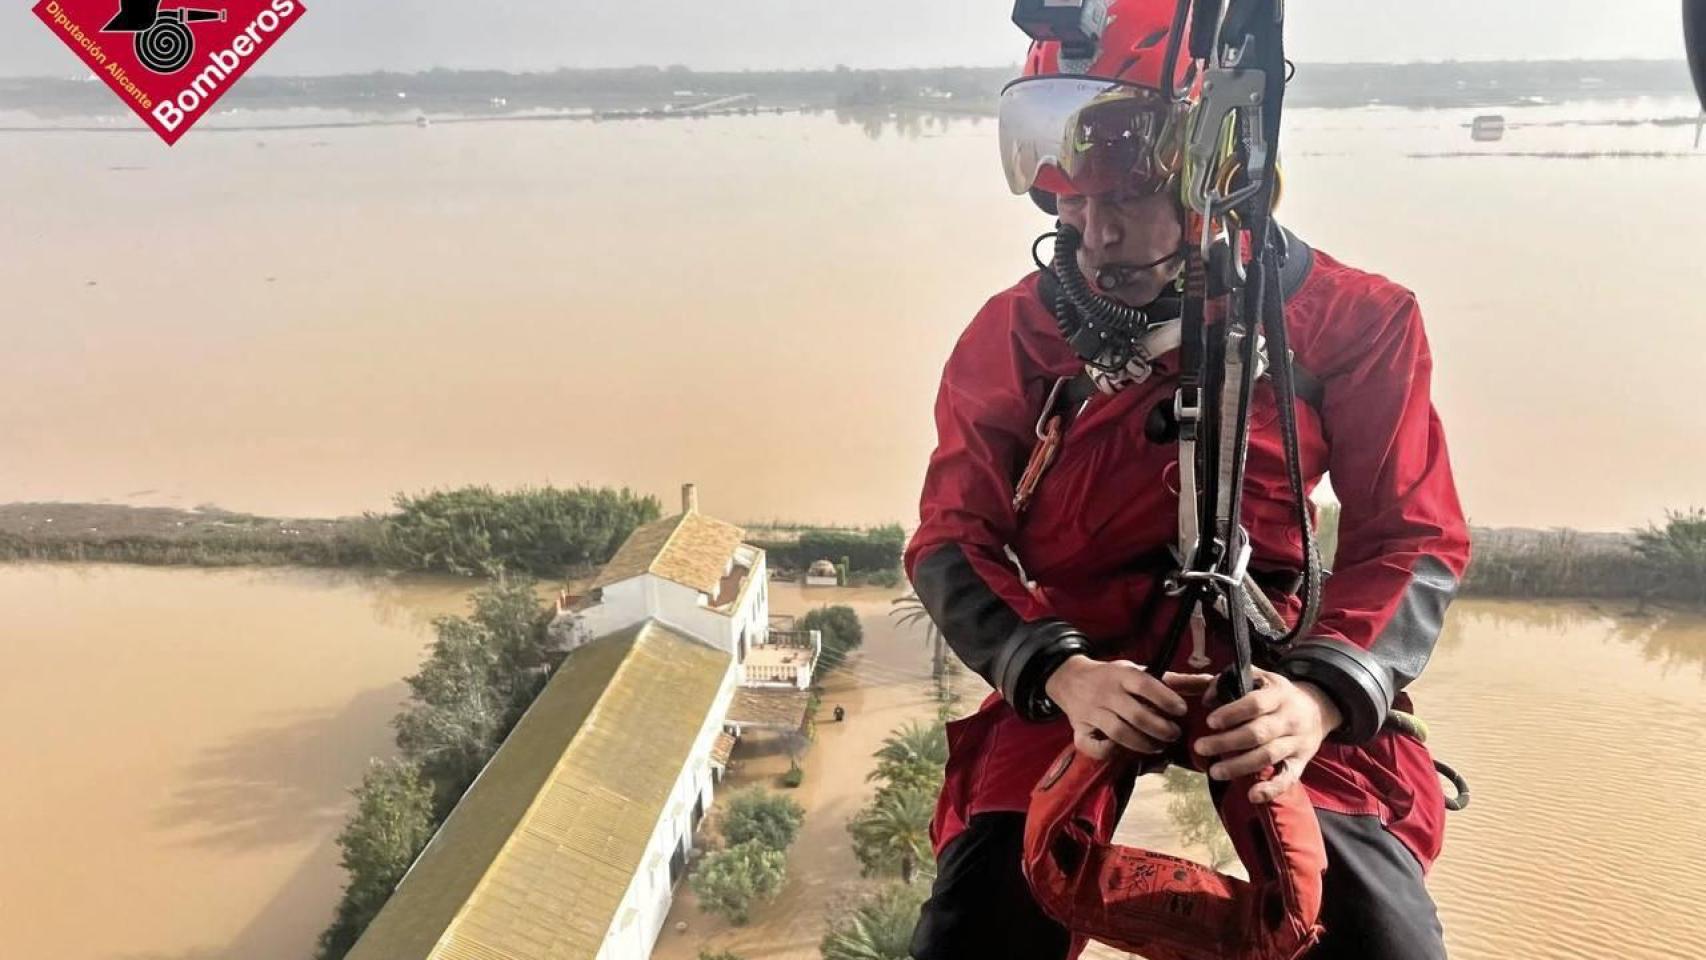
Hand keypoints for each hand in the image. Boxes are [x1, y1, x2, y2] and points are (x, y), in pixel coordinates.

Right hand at [1043, 655, 1197, 761]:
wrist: (1069, 678)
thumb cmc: (1112, 677)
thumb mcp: (1139, 671)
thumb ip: (1174, 681)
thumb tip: (1210, 682)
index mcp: (1122, 675)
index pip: (1145, 685)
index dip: (1166, 699)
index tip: (1182, 711)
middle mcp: (1106, 693)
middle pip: (1136, 715)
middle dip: (1160, 729)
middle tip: (1173, 734)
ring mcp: (1091, 712)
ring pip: (1119, 733)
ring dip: (1143, 744)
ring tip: (1158, 746)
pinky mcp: (1079, 730)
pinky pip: (1094, 747)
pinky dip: (1109, 752)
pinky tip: (1123, 750)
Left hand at [1193, 668, 1343, 803]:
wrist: (1319, 707)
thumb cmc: (1279, 694)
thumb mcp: (1262, 677)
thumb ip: (1232, 680)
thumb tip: (1207, 698)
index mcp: (1279, 695)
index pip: (1255, 704)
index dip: (1232, 713)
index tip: (1210, 722)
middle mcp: (1290, 719)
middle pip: (1258, 733)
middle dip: (1227, 742)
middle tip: (1200, 747)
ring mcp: (1297, 742)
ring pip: (1268, 756)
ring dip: (1239, 766)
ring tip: (1215, 771)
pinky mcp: (1301, 762)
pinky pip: (1288, 778)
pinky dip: (1271, 789)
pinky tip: (1252, 796)